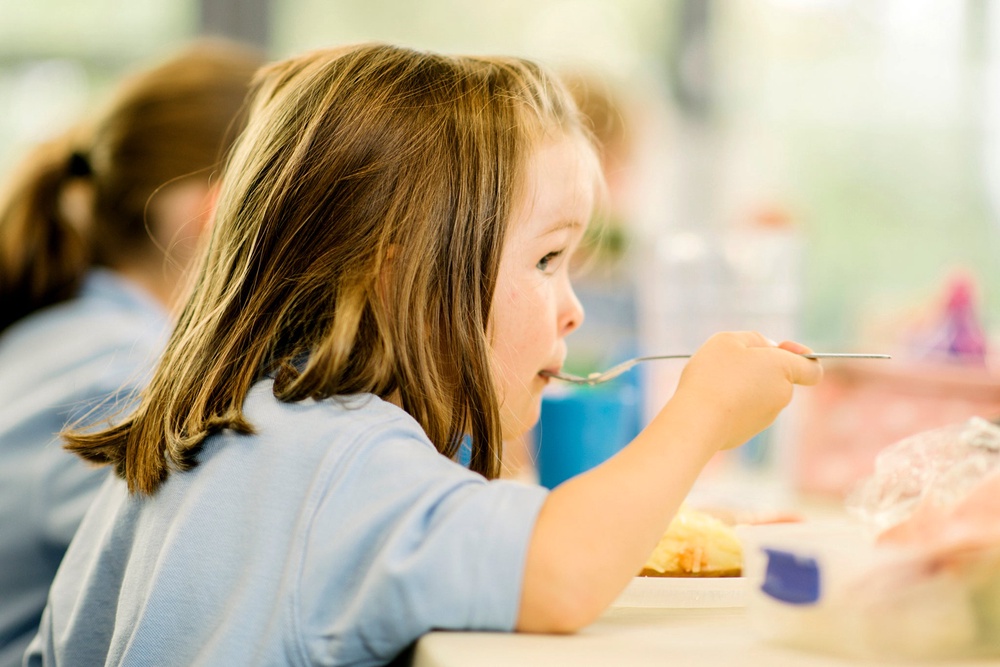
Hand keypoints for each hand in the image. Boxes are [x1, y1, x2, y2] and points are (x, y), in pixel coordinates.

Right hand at [669, 331, 822, 451]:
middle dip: (758, 368)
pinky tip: (710, 400)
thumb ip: (755, 339)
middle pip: (778, 378)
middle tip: (729, 362)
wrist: (697, 420)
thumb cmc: (713, 375)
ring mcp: (765, 419)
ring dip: (742, 386)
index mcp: (783, 369)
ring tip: (714, 382)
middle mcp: (781, 396)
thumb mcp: (729, 340)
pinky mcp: (746, 434)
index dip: (802, 357)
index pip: (812, 369)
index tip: (782, 348)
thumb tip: (769, 349)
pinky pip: (742, 412)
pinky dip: (731, 405)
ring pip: (758, 395)